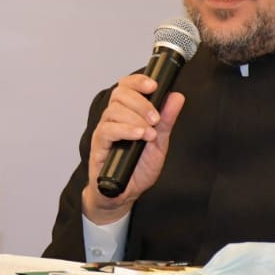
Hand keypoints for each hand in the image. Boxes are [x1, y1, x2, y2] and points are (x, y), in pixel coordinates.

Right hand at [81, 73, 185, 225]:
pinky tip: (139, 136)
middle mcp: (113, 118)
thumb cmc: (138, 168)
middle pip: (120, 94)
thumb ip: (166, 120)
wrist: (124, 193)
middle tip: (156, 119)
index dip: (138, 81)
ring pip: (114, 110)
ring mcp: (104, 130)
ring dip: (136, 118)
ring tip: (150, 134)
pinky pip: (107, 130)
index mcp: (127, 112)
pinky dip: (126, 130)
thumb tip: (176, 97)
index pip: (127, 86)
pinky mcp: (98, 145)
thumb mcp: (159, 143)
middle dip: (142, 103)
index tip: (154, 86)